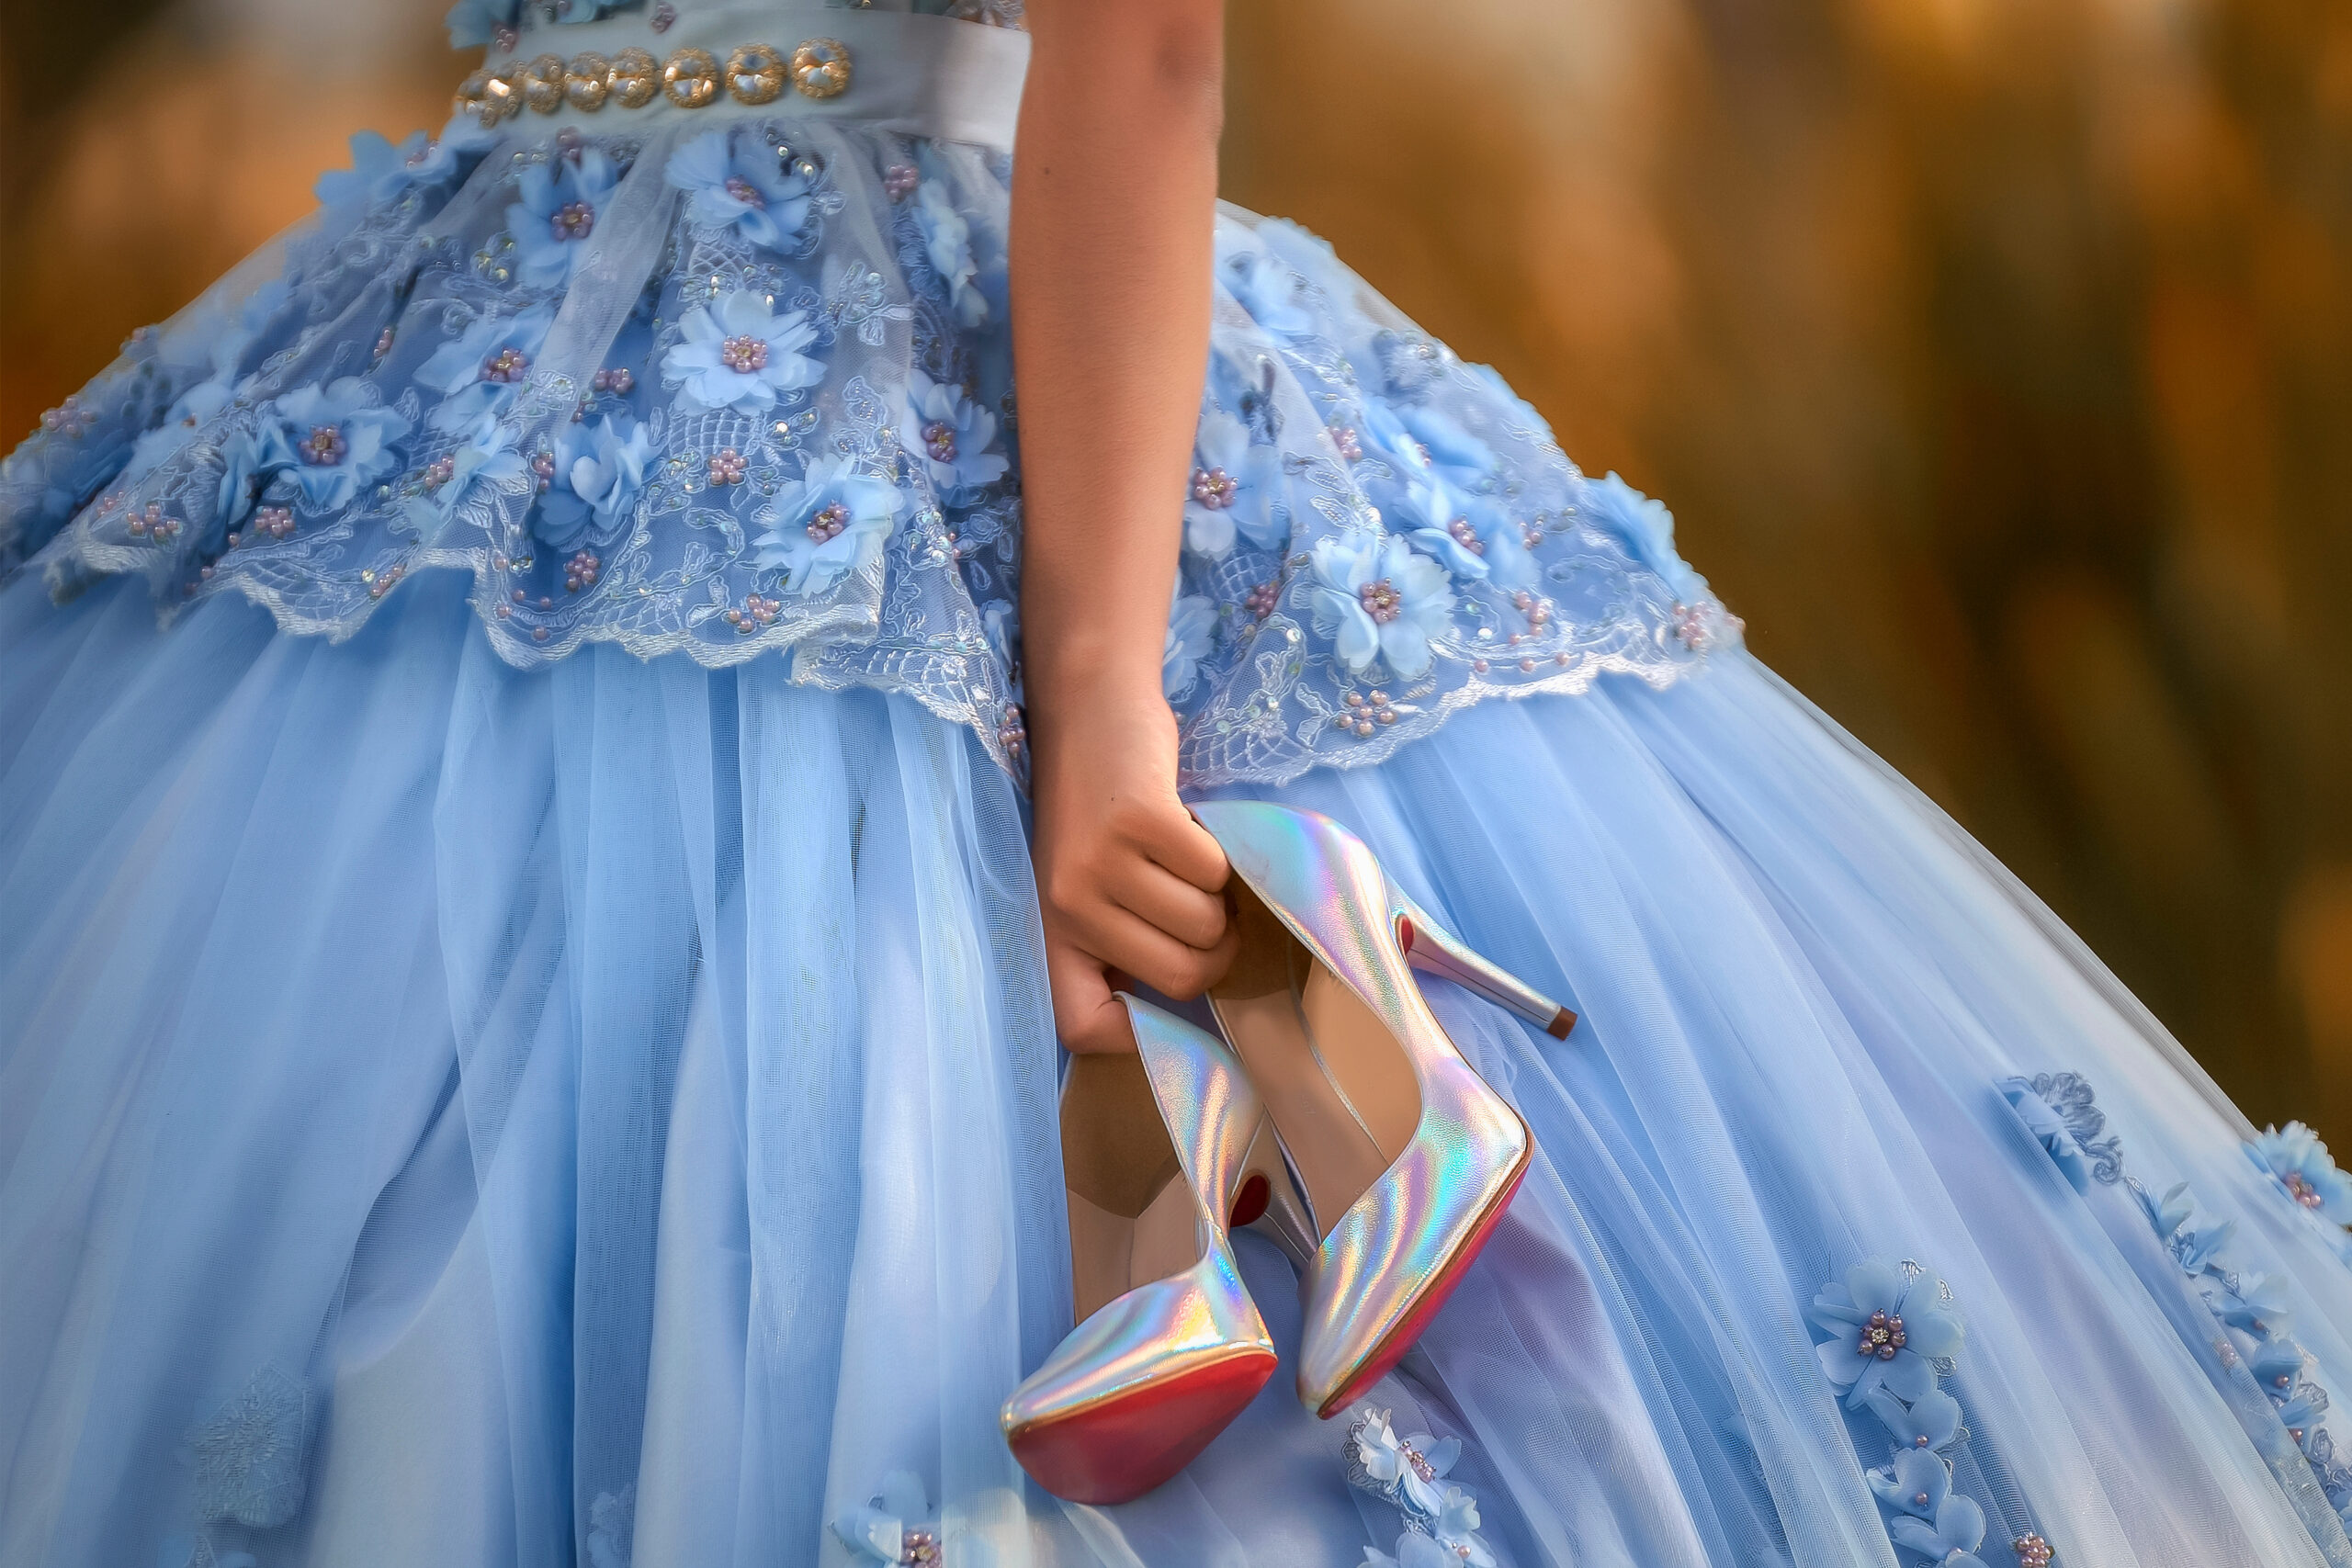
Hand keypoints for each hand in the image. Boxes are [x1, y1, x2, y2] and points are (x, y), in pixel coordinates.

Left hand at [1030, 681, 1236, 1051]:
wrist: (1089, 712)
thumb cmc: (1095, 814)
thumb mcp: (1084, 890)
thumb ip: (1113, 949)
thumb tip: (1175, 1023)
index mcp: (1048, 934)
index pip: (1082, 1029)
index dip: (1139, 1036)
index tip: (1166, 1007)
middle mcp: (1067, 906)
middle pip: (1182, 978)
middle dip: (1213, 951)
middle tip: (1204, 911)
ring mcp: (1101, 862)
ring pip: (1207, 926)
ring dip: (1219, 897)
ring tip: (1186, 862)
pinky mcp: (1141, 819)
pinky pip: (1216, 871)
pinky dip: (1220, 851)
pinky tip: (1188, 826)